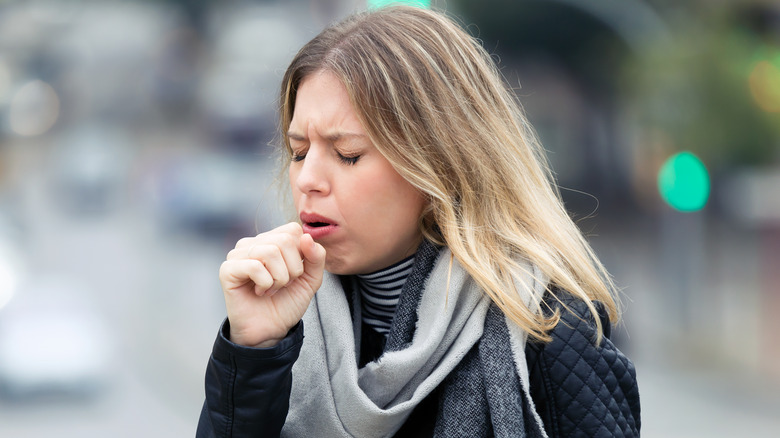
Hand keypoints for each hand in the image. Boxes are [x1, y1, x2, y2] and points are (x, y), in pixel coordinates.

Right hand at [219, 222, 325, 347]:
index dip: (302, 254)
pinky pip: (254, 266)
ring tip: (272, 289)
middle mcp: (253, 243)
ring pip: (270, 252)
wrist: (270, 330)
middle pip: (284, 240)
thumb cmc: (287, 302)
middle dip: (292, 268)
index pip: (293, 230)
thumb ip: (316, 257)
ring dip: (279, 278)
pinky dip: (265, 283)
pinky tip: (260, 292)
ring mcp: (238, 254)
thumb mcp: (311, 279)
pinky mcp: (227, 269)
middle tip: (283, 284)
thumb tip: (307, 237)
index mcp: (271, 240)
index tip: (295, 273)